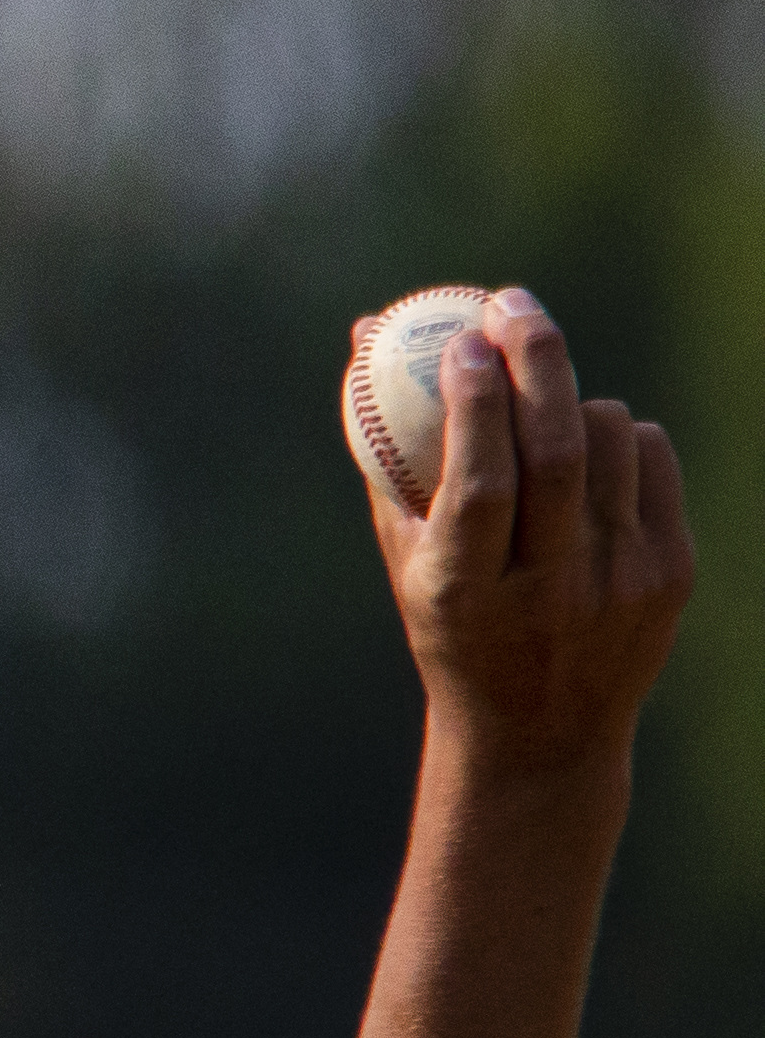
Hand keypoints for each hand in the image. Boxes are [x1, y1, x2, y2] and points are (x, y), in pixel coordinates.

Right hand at [375, 287, 695, 777]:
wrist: (542, 733)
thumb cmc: (451, 628)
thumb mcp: (405, 560)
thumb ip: (388, 454)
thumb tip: (366, 337)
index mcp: (467, 593)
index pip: (483, 482)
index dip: (475, 404)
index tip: (460, 340)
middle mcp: (551, 589)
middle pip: (558, 448)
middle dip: (536, 359)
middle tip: (512, 303)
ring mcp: (621, 581)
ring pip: (610, 437)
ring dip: (572, 398)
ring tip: (543, 403)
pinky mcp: (671, 572)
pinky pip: (651, 457)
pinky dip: (618, 435)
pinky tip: (589, 453)